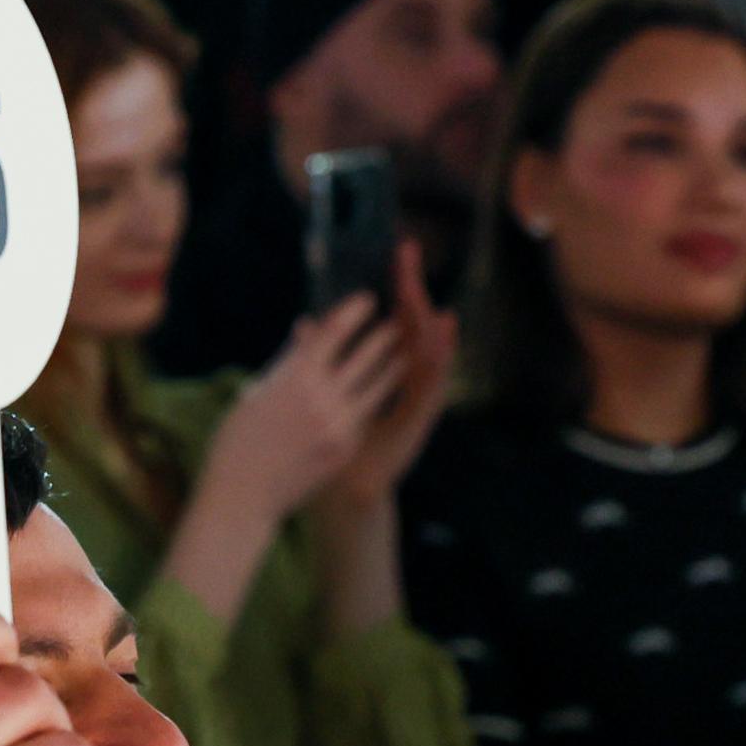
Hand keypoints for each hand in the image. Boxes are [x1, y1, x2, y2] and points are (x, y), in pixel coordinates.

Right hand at [199, 291, 404, 529]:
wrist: (242, 496)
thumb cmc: (236, 441)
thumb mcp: (256, 393)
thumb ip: (286, 364)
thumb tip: (306, 335)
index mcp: (295, 377)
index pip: (335, 331)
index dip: (354, 311)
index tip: (366, 299)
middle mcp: (323, 397)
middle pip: (367, 354)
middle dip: (384, 335)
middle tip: (396, 321)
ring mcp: (340, 424)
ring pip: (379, 385)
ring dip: (393, 365)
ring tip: (402, 353)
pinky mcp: (347, 447)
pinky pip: (366, 415)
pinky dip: (374, 398)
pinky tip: (381, 390)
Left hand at [315, 241, 456, 515]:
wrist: (339, 492)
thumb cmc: (323, 444)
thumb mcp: (317, 392)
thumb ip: (315, 358)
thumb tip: (303, 324)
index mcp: (380, 372)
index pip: (393, 319)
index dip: (395, 288)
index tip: (397, 253)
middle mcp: (402, 381)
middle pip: (411, 325)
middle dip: (411, 290)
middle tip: (410, 253)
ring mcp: (412, 400)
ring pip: (426, 351)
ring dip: (428, 317)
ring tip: (430, 275)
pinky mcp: (416, 420)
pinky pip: (430, 383)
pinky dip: (438, 357)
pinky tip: (443, 332)